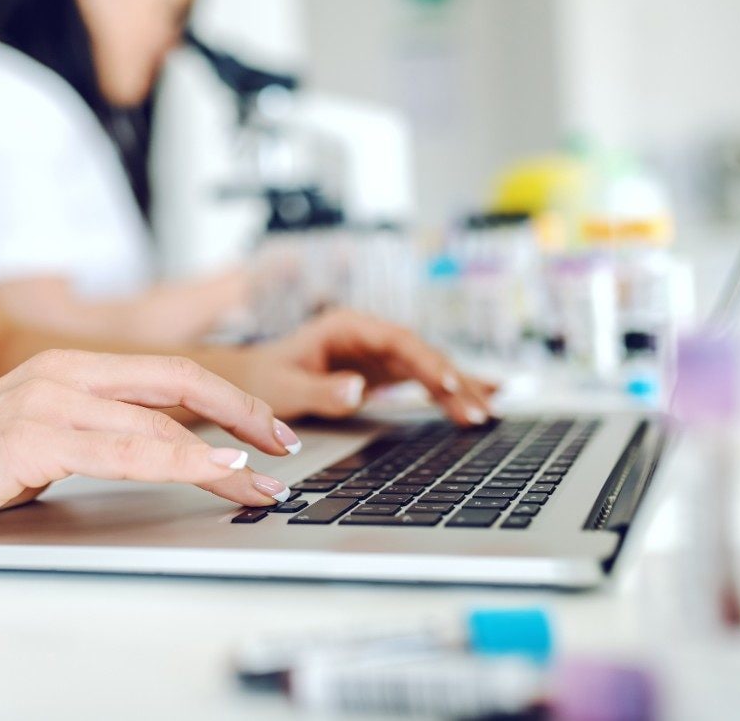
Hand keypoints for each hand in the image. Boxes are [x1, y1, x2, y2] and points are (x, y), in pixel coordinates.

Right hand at [0, 350, 297, 549]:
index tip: (267, 428)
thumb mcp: (40, 438)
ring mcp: (48, 401)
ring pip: (162, 419)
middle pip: (182, 381)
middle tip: (286, 443)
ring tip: (261, 479)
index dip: (229, 397)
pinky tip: (213, 470)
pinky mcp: (31, 437)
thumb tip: (164, 451)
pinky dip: (179, 460)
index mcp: (70, 368)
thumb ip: (95, 434)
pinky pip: (125, 450)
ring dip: (224, 452)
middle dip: (245, 413)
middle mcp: (64, 373)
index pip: (171, 373)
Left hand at [197, 309, 496, 424]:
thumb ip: (319, 389)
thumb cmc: (264, 379)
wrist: (251, 381)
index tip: (448, 384)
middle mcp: (369, 334)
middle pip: (422, 353)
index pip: (398, 339)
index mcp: (347, 326)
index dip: (426, 361)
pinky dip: (451, 392)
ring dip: (459, 390)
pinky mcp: (384, 372)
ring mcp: (380, 353)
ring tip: (488, 415)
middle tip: (479, 414)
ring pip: (429, 367)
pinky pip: (424, 380)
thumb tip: (356, 390)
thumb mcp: (284, 387)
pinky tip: (483, 399)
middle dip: (454, 382)